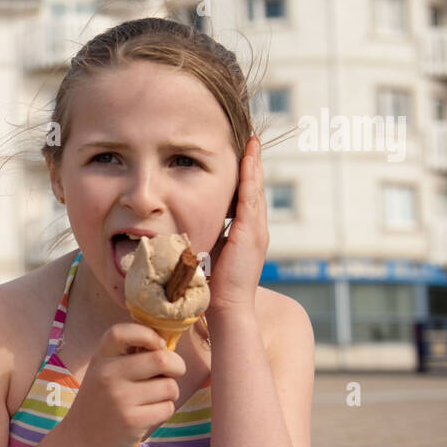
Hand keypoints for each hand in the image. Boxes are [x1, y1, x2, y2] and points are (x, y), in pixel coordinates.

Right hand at [61, 322, 186, 446]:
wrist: (81, 439)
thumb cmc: (100, 400)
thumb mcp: (103, 371)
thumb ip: (128, 356)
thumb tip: (168, 347)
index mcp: (101, 357)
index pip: (122, 332)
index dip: (148, 334)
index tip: (159, 345)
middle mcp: (108, 374)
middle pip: (161, 359)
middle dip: (177, 365)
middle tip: (174, 371)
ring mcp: (120, 398)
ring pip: (169, 386)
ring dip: (170, 392)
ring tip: (154, 397)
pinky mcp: (132, 420)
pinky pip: (167, 407)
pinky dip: (164, 409)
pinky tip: (148, 413)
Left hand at [209, 136, 265, 313]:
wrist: (227, 305)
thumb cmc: (215, 286)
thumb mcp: (210, 254)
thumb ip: (207, 238)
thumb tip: (190, 227)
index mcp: (247, 234)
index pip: (247, 198)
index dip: (246, 177)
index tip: (244, 156)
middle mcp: (255, 229)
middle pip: (255, 189)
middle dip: (254, 164)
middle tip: (253, 141)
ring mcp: (256, 230)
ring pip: (255, 189)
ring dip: (253, 165)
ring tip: (252, 144)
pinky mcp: (250, 233)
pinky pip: (250, 199)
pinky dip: (250, 179)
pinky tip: (248, 162)